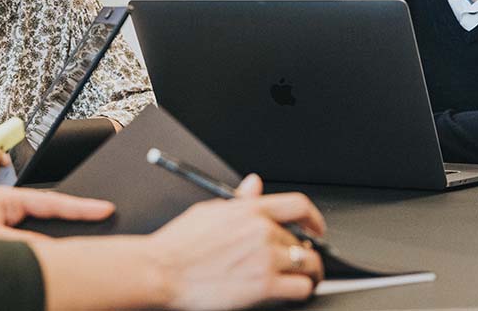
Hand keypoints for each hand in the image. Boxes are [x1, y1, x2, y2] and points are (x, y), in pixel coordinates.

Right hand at [146, 175, 325, 308]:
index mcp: (250, 210)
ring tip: (301, 279)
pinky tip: (291, 292)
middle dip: (302, 253)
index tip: (316, 229)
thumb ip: (239, 200)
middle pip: (302, 240)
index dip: (314, 218)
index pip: (298, 205)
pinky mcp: (265, 285)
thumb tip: (254, 185)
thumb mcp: (210, 211)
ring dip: (308, 273)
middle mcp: (262, 231)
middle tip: (297, 262)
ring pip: (308, 264)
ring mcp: (266, 258)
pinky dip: (301, 291)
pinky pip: (301, 288)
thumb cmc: (178, 245)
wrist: (161, 271)